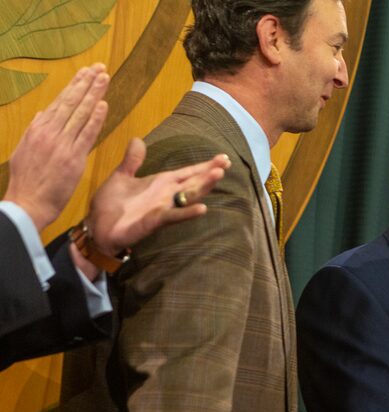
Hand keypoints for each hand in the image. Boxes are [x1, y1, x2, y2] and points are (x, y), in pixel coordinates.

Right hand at [4, 64, 109, 230]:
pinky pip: (86, 134)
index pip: (60, 101)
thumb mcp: (24, 150)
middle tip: (100, 68)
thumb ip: (35, 131)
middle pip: (71, 102)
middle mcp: (49, 132)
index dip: (75, 86)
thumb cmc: (26, 181)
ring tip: (104, 78)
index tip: (86, 73)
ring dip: (94, 94)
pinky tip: (103, 105)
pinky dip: (95, 118)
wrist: (27, 203)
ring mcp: (61, 144)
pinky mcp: (72, 158)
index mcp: (38, 129)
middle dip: (86, 83)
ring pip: (80, 113)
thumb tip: (43, 115)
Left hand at [85, 138, 230, 255]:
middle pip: (194, 183)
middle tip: (226, 164)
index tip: (223, 158)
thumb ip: (132, 160)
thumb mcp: (121, 176)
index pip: (188, 172)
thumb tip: (138, 140)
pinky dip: (187, 213)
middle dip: (209, 173)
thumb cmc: (110, 205)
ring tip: (217, 176)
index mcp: (161, 183)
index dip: (205, 166)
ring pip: (188, 197)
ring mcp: (163, 208)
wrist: (96, 228)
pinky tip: (202, 208)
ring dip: (203, 187)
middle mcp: (166, 196)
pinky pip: (174, 216)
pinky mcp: (154, 222)